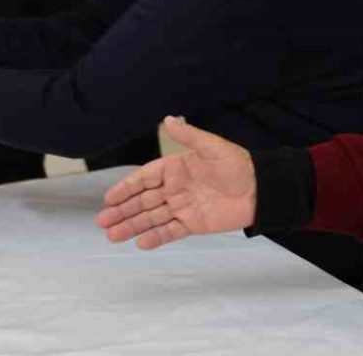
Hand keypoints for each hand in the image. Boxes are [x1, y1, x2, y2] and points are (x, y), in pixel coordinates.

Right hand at [96, 117, 255, 249]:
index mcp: (175, 168)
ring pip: (152, 218)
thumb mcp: (212, 147)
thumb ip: (188, 135)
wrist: (260, 190)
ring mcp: (182, 207)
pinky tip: (140, 243)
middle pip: (143, 200)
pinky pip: (170, 231)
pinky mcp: (193, 224)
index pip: (144, 178)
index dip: (126, 188)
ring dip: (132, 226)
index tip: (109, 198)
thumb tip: (168, 118)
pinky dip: (156, 237)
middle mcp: (174, 188)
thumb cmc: (237, 165)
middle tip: (103, 222)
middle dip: (122, 211)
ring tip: (112, 236)